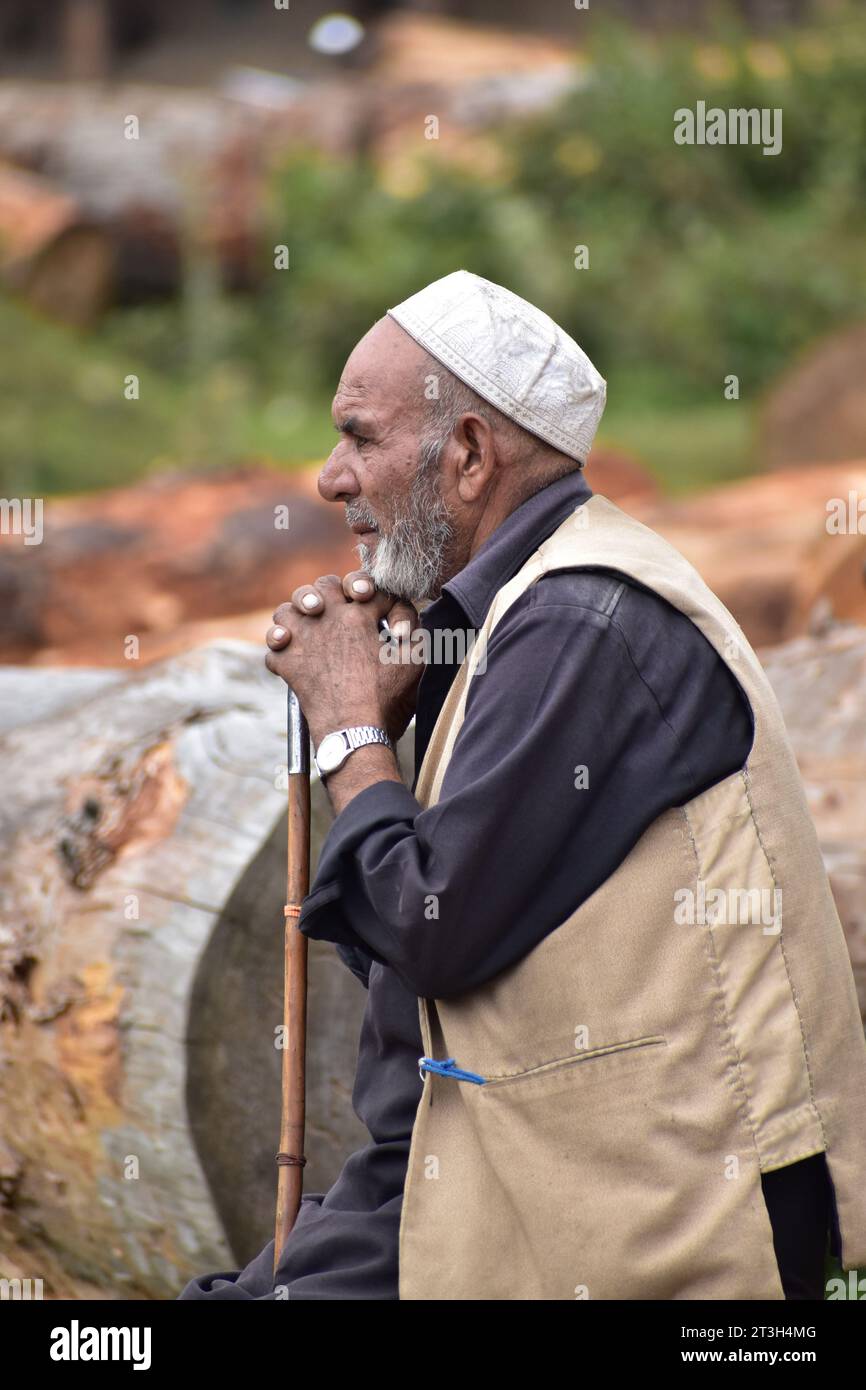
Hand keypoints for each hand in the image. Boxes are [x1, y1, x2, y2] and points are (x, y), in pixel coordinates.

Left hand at [264, 571, 422, 747]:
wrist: (355, 729)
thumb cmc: (387, 696)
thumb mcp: (415, 659)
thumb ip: (412, 629)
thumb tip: (398, 622)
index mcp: (358, 615)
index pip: (367, 588)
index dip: (378, 599)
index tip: (382, 617)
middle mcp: (327, 619)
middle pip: (323, 585)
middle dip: (332, 591)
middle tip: (338, 609)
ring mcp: (302, 640)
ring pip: (287, 610)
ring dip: (296, 615)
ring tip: (307, 626)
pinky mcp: (288, 664)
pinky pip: (274, 647)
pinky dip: (281, 648)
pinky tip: (290, 652)